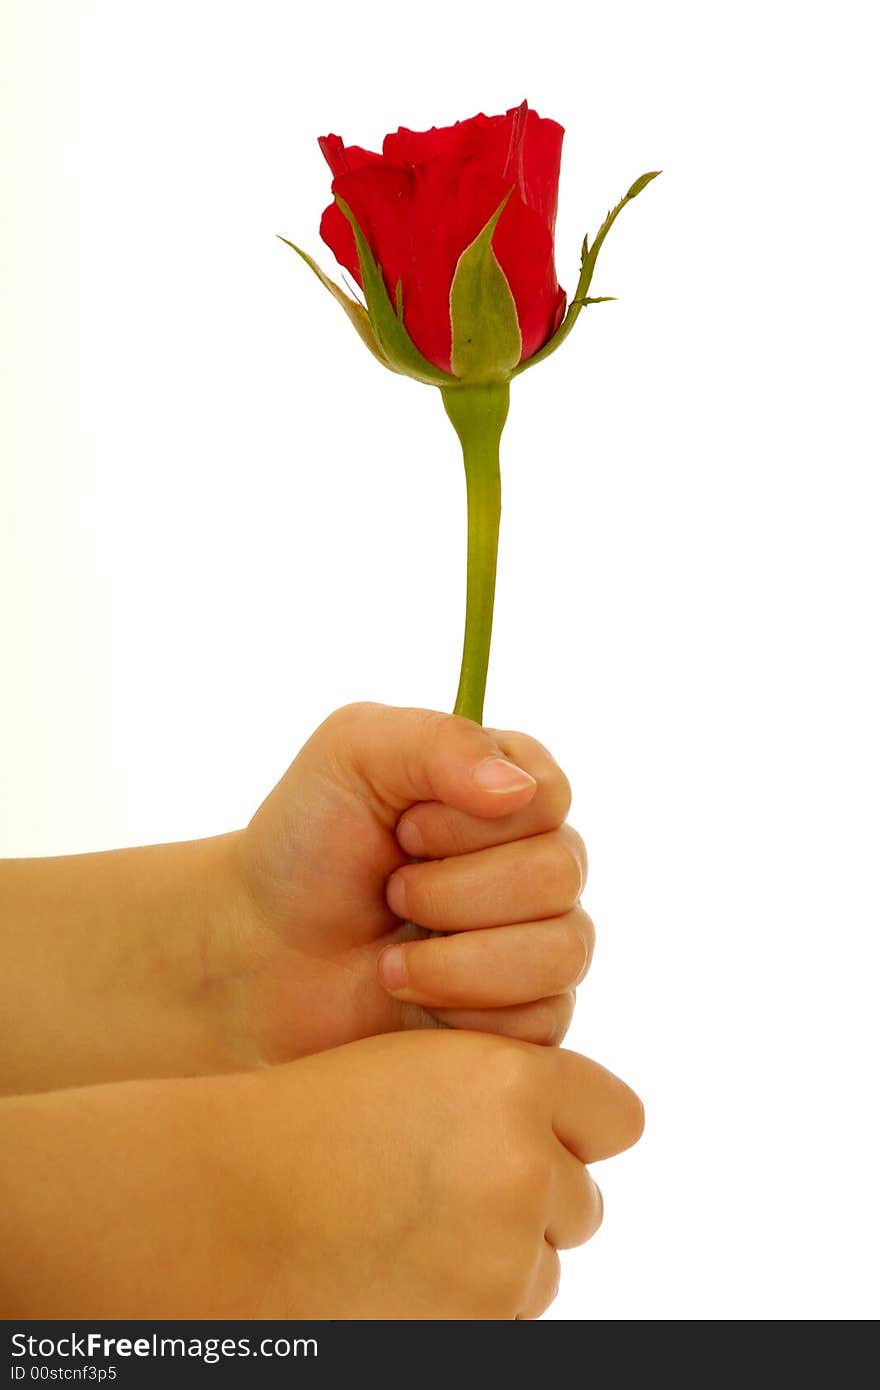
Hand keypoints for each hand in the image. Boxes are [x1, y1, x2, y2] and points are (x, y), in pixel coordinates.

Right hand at [0, 1031, 642, 1319]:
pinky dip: (468, 1306)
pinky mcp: (476, 1330)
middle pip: (580, 1200)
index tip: (540, 1135)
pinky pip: (507, 1318)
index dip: (577, 1130)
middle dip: (532, 1201)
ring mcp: (501, 1258)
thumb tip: (572, 1141)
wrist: (218, 1208)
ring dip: (497, 1259)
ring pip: (542, 1267)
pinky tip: (398, 1275)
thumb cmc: (309, 1126)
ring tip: (404, 1235)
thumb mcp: (416, 1069)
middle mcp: (520, 1166)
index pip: (616, 1117)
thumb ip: (501, 1092)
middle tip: (443, 1193)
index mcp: (509, 1080)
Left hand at [228, 702, 593, 1062]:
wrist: (257, 955)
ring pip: (563, 951)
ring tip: (392, 959)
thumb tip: (516, 788)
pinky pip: (543, 1021)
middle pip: (560, 874)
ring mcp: (538, 942)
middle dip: (454, 891)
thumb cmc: (306, 843)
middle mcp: (537, 862)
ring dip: (459, 958)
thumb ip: (436, 742)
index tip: (404, 829)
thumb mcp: (352, 754)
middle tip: (391, 892)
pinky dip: (465, 1011)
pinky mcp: (526, 1017)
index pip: (549, 797)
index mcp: (508, 790)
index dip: (472, 822)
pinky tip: (412, 998)